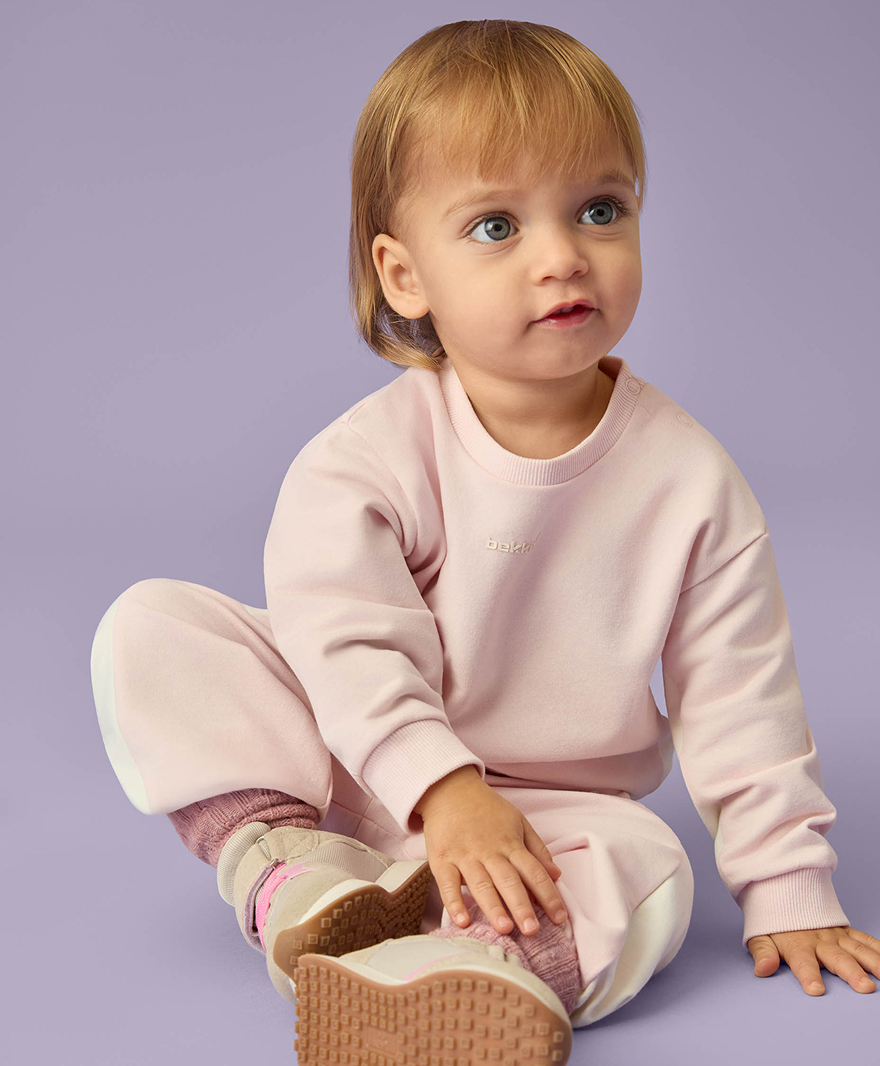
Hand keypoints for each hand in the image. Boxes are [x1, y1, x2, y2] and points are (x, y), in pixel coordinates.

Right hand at [415, 767, 569, 936]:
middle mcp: (489, 851)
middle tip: (532, 930)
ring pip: (481, 884)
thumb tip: (557, 875)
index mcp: (511, 843)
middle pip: (508, 880)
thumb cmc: (486, 809)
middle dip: (522, 906)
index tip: (560, 918)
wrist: (450, 789)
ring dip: (493, 907)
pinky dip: (454, 903)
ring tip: (505, 929)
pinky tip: (463, 921)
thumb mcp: (518, 822)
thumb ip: (537, 850)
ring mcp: (464, 855)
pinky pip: (448, 884)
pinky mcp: (441, 859)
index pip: (534, 871)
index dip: (548, 895)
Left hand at [747, 926, 879, 994]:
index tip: (816, 990)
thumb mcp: (761, 935)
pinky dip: (879, 950)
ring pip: (858, 949)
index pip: (802, 962)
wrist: (784, 891)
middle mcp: (820, 941)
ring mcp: (836, 935)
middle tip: (865, 987)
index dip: (808, 975)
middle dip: (851, 973)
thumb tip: (761, 969)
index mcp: (798, 945)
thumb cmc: (774, 922)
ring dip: (874, 963)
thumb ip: (763, 953)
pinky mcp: (847, 932)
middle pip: (837, 958)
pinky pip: (866, 940)